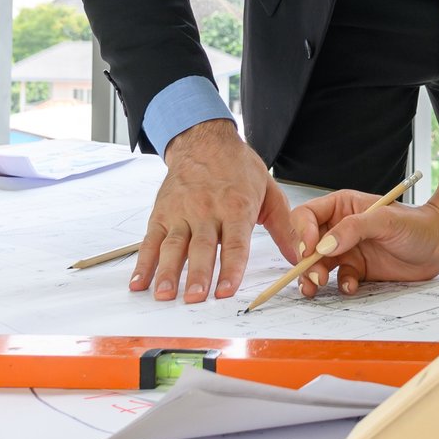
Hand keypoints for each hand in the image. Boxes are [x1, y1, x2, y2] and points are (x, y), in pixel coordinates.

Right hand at [133, 120, 297, 303]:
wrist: (204, 140)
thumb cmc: (238, 168)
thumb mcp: (269, 192)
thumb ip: (284, 227)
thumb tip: (299, 257)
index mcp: (236, 206)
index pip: (234, 243)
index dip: (231, 268)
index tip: (226, 291)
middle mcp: (206, 210)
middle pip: (201, 247)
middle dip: (197, 274)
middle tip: (195, 298)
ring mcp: (181, 212)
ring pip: (173, 245)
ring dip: (167, 271)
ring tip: (164, 294)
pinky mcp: (162, 213)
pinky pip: (150, 240)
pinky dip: (143, 263)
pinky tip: (138, 282)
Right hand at [288, 181, 438, 297]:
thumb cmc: (416, 225)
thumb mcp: (386, 220)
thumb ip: (354, 228)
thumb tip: (323, 245)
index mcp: (341, 207)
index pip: (306, 216)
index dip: (302, 233)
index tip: (309, 251)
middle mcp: (339, 228)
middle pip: (307, 245)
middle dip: (304, 262)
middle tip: (314, 278)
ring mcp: (348, 250)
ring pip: (318, 265)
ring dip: (313, 277)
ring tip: (316, 288)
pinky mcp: (358, 269)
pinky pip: (339, 280)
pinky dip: (340, 286)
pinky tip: (352, 287)